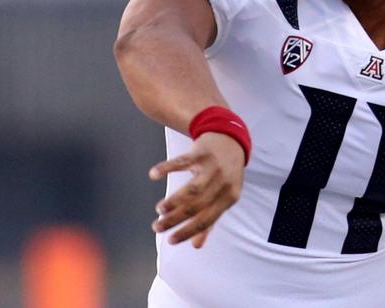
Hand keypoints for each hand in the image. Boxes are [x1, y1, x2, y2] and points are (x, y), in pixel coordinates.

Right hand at [149, 131, 245, 247]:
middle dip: (175, 219)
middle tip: (157, 227)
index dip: (188, 231)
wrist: (231, 138)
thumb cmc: (226, 174)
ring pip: (191, 188)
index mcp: (230, 197)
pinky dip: (166, 168)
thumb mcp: (224, 195)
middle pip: (196, 205)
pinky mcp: (200, 152)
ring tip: (160, 211)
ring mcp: (212, 166)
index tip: (170, 241)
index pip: (207, 219)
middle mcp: (223, 182)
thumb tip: (196, 245)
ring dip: (173, 201)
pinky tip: (153, 175)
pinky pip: (181, 162)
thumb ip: (210, 220)